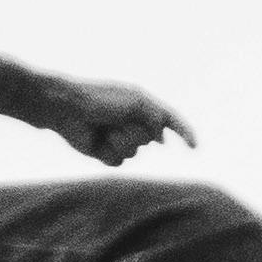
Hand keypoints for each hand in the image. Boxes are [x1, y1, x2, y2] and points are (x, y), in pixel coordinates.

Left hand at [34, 71, 197, 166]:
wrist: (66, 109)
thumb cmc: (99, 100)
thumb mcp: (134, 102)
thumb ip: (155, 116)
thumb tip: (162, 137)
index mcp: (142, 105)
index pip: (170, 120)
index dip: (184, 133)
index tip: (195, 147)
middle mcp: (133, 122)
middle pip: (149, 139)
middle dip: (134, 132)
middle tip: (115, 121)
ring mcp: (120, 137)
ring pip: (134, 152)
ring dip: (119, 141)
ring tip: (103, 130)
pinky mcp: (106, 151)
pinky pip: (118, 162)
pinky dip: (109, 153)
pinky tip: (96, 142)